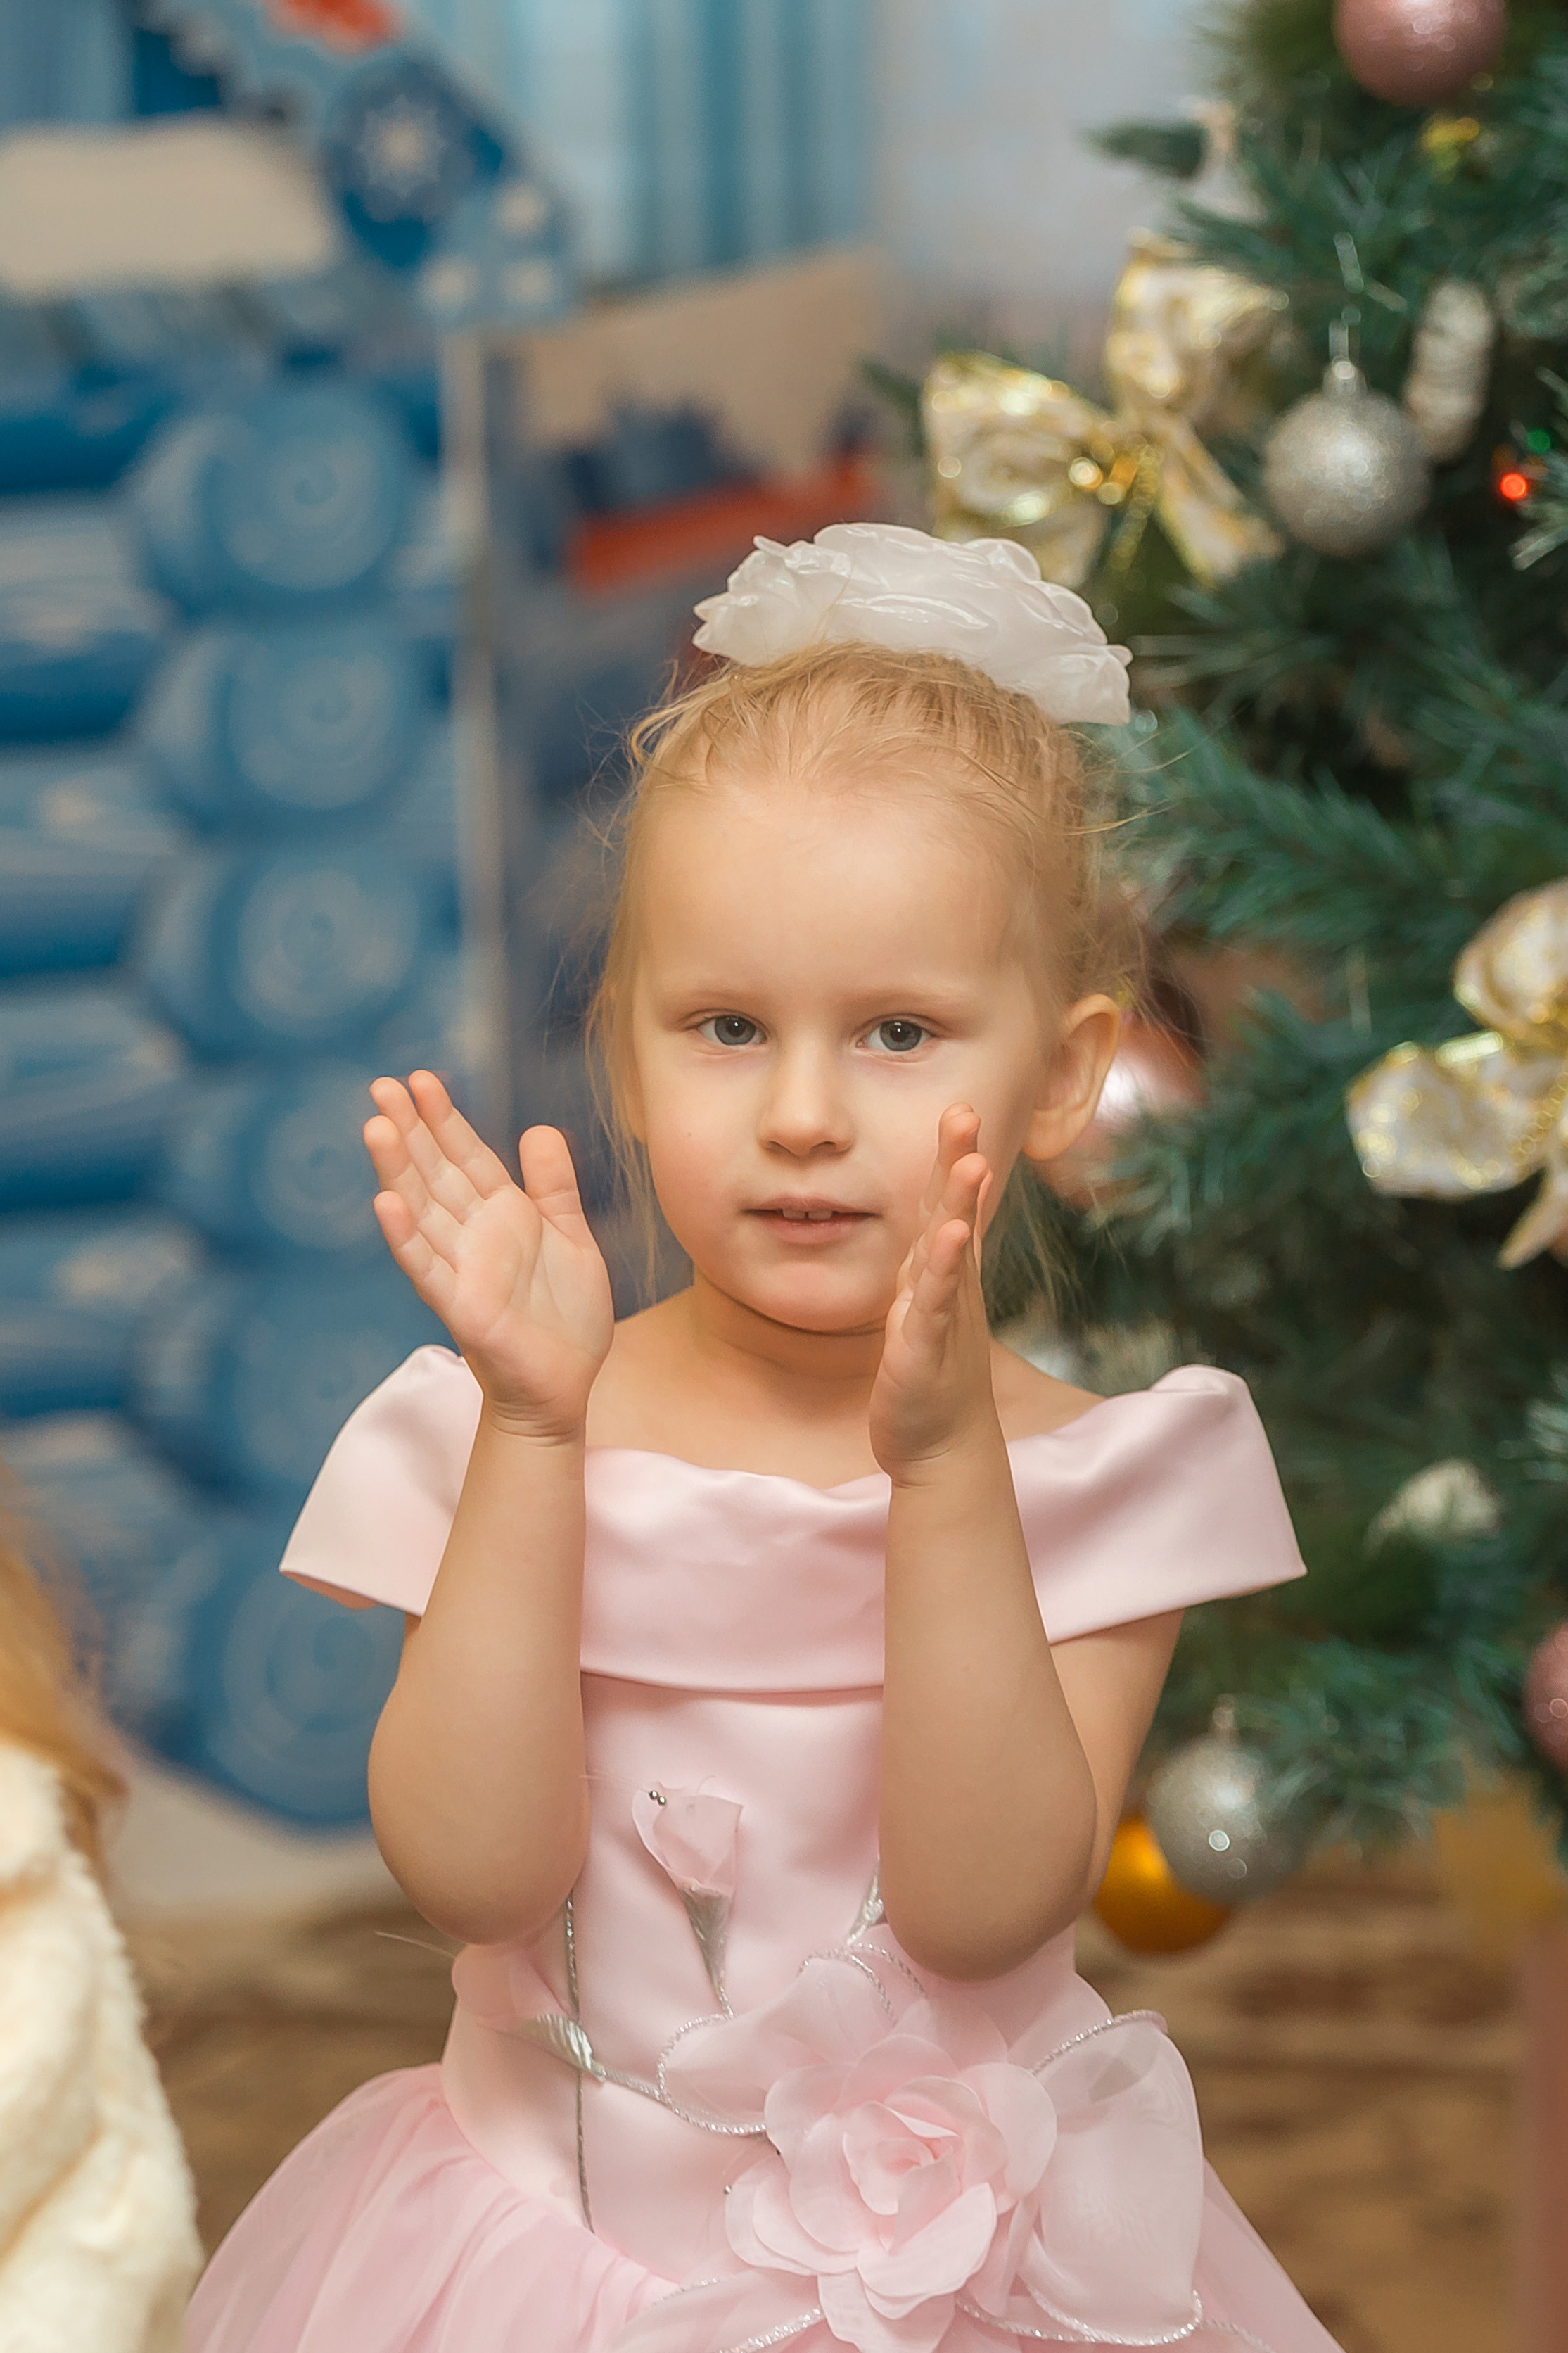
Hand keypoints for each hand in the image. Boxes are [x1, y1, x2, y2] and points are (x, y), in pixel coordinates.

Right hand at [364, 1071, 613, 1439]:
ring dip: (397, 1171)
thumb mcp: (572, 1237)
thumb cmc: (565, 1316)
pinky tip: (385, 1205)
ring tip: (375, 1127)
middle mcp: (474, 1236)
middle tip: (381, 1086)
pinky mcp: (461, 1308)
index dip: (444, 1119)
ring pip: (422, 1211)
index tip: (419, 1079)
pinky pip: (427, 1269)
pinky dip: (406, 1238)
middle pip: (435, 1174)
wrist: (566, 1384)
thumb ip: (554, 1186)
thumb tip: (538, 1128)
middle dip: (410, 1130)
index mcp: (502, 1215)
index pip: (467, 1156)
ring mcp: (462, 1270)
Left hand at [869, 1105, 999, 1481]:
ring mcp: (943, 1314)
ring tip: (973, 1161)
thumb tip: (942, 1219)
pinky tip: (954, 1235)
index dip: (952, 1159)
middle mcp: (949, 1286)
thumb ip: (932, 1262)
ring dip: (962, 1205)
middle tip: (966, 1110)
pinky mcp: (928, 1347)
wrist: (943, 1449)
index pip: (947, 1205)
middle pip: (954, 1213)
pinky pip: (936, 1301)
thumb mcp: (927, 1307)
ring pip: (951, 1250)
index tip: (960, 1110)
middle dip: (959, 1160)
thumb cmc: (932, 1376)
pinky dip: (945, 1267)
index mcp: (942, 1273)